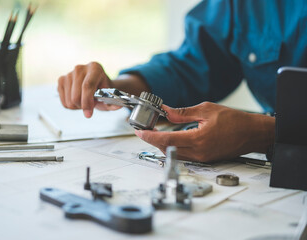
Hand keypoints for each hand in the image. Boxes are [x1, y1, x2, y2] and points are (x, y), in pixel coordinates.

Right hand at [58, 62, 120, 117]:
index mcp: (95, 68)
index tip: (88, 114)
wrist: (96, 84)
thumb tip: (118, 107)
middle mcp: (80, 68)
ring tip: (85, 101)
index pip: (87, 86)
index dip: (87, 102)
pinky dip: (70, 105)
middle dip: (83, 106)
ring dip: (77, 106)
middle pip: (76, 95)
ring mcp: (69, 73)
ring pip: (69, 100)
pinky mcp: (61, 80)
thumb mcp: (110, 97)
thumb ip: (113, 103)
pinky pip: (63, 101)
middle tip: (91, 104)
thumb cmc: (103, 90)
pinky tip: (77, 99)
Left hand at [135, 102, 274, 161]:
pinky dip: (173, 147)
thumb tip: (166, 112)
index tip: (139, 132)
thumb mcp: (206, 110)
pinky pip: (184, 155)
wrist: (252, 133)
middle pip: (167, 148)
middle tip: (144, 130)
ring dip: (162, 144)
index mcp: (198, 139)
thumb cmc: (235, 121)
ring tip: (154, 133)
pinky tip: (170, 139)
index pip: (166, 140)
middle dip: (152, 140)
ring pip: (174, 153)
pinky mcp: (205, 159)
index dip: (150, 136)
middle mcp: (199, 152)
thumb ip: (183, 113)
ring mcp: (202, 158)